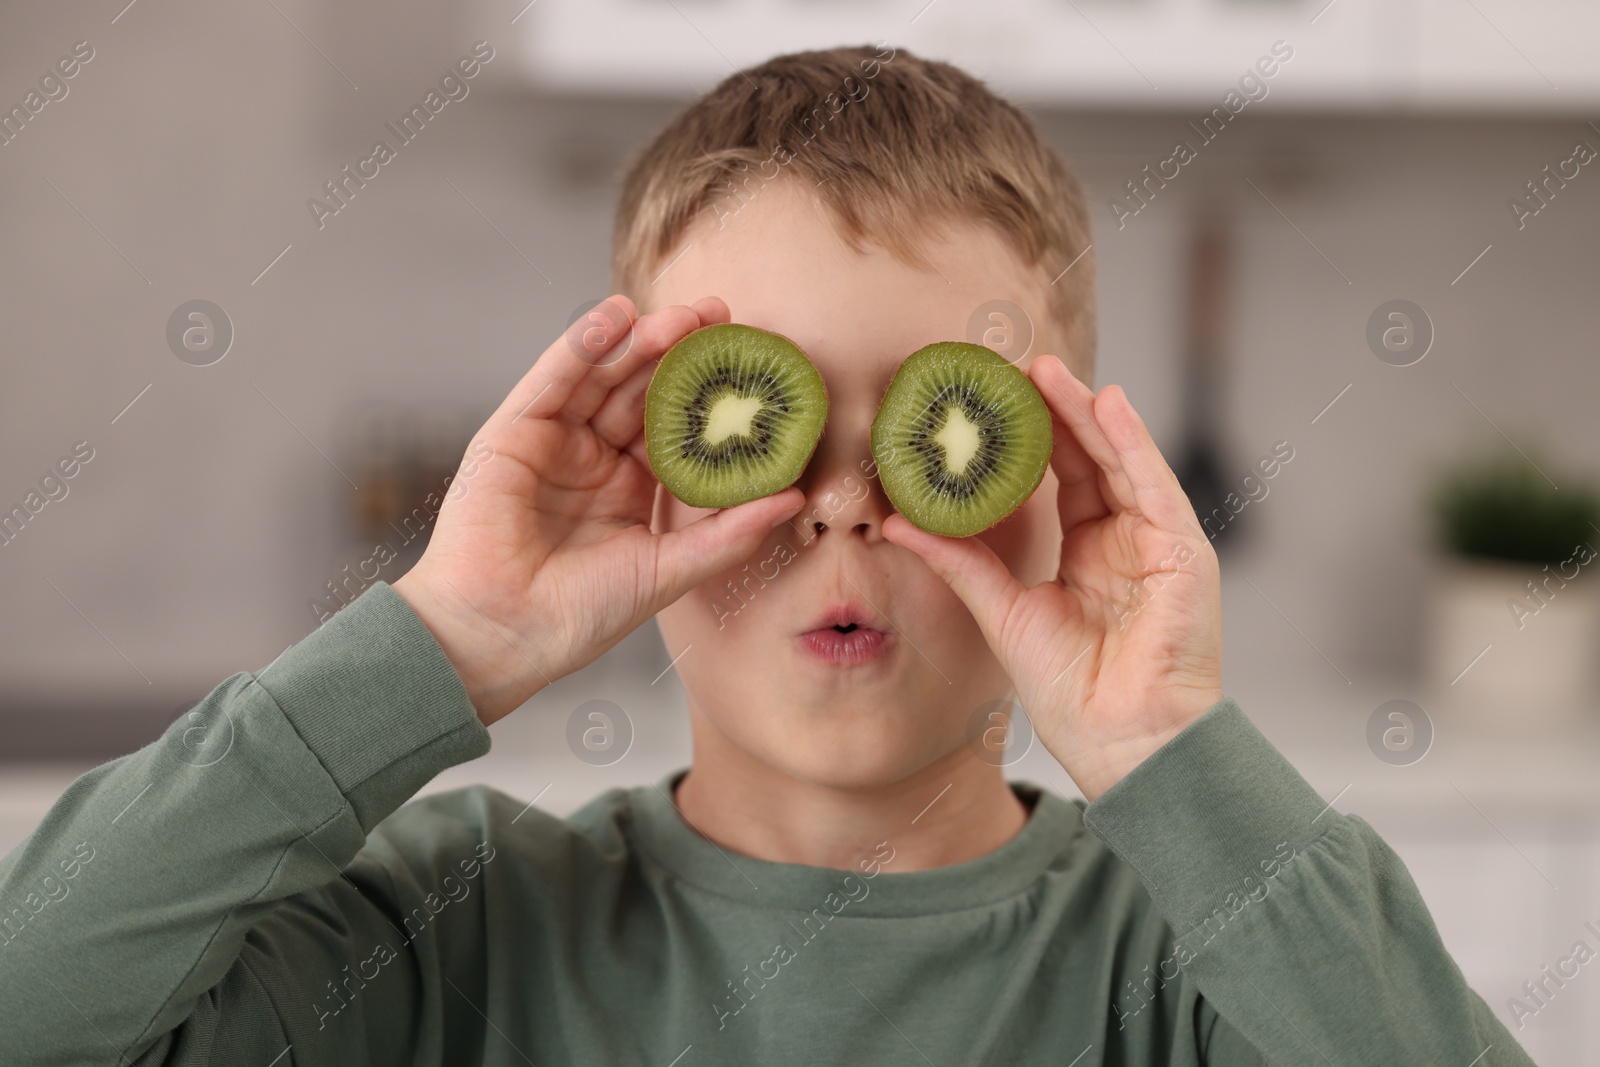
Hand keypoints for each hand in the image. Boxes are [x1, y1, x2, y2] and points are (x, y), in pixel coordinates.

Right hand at [394, 295, 803, 725]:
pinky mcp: (512, 433)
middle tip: (723, 317)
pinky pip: (552, 379)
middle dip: (680, 352)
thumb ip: (729, 534)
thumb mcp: (667, 571)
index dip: (709, 396)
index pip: (676, 427)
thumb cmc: (578, 617)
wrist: (503, 638)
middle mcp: (592, 458)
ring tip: (684, 316)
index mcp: (630, 487)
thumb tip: (793, 499)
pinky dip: (582, 345)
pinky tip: (615, 317)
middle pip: (640, 390)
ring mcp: (552, 442)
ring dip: (640, 340)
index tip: (751, 365)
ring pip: (601, 377)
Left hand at [882, 355, 1223, 800]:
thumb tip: (898, 522)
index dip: (1029, 438)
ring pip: (1120, 461)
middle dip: (1056, 411)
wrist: (1123, 744)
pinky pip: (1155, 485)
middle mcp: (1126, 541)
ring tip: (1050, 371)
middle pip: (1090, 460)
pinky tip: (1109, 403)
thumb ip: (959, 561)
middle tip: (1017, 367)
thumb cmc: (1073, 694)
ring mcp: (1158, 544)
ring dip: (1088, 413)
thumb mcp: (1003, 612)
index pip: (1060, 478)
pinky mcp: (1184, 553)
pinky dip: (1133, 442)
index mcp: (1089, 555)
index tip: (993, 398)